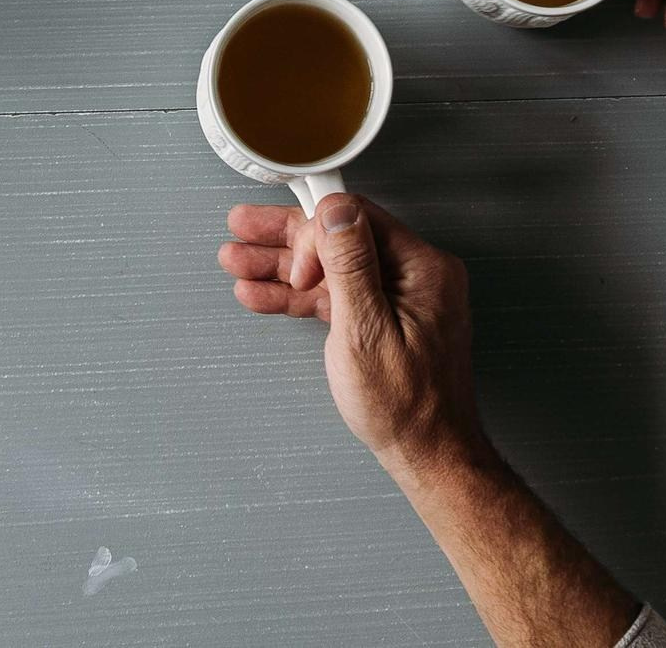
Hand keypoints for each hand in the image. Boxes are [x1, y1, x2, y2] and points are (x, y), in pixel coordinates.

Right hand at [218, 194, 483, 471]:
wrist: (427, 455)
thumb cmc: (407, 407)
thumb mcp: (367, 332)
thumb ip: (350, 267)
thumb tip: (337, 211)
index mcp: (423, 268)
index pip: (358, 221)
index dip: (316, 234)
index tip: (295, 266)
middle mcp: (415, 275)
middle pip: (340, 240)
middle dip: (286, 241)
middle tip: (243, 232)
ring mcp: (399, 298)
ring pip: (332, 268)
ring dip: (283, 268)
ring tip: (239, 262)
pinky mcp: (384, 319)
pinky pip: (337, 296)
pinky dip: (300, 297)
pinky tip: (263, 293)